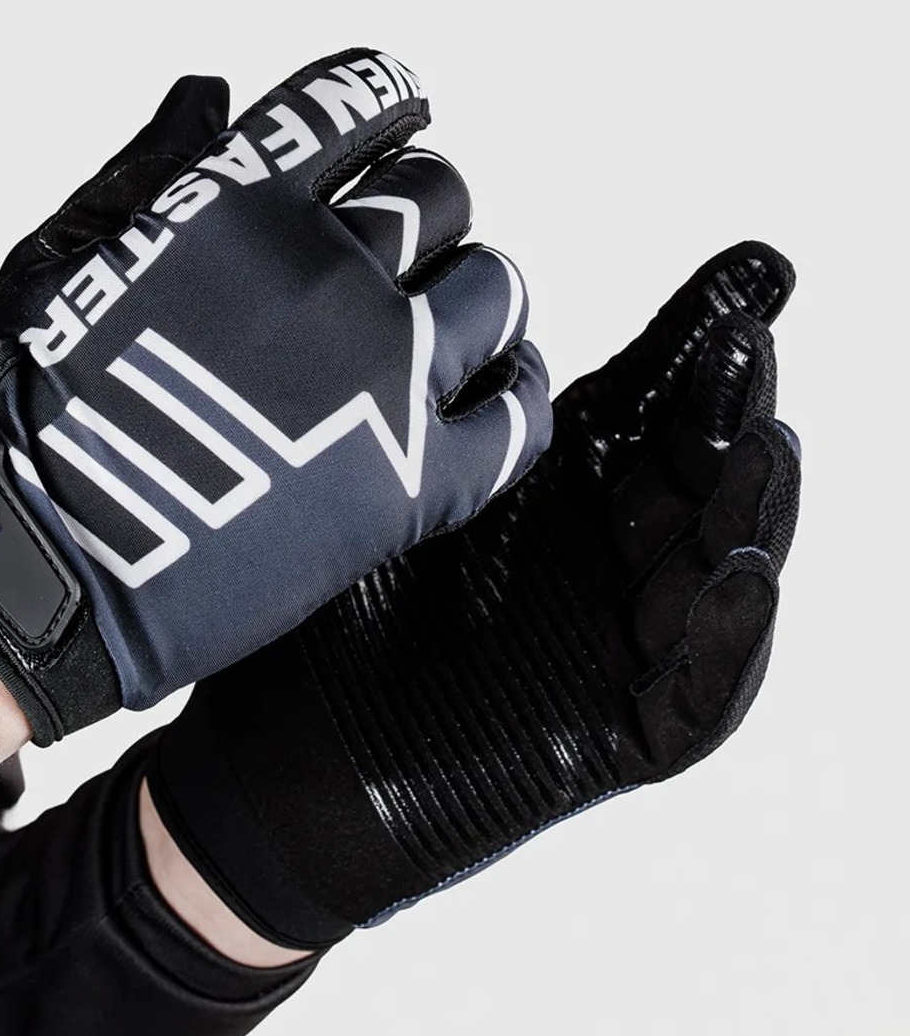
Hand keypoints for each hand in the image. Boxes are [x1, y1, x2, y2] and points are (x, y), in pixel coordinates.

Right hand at [0, 49, 550, 743]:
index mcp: (243, 201)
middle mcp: (327, 268)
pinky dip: (522, 393)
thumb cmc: (32, 412)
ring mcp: (379, 373)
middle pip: (440, 195)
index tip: (403, 119)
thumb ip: (154, 164)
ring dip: (477, 297)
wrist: (40, 557)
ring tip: (450, 326)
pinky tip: (504, 387)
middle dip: (427, 214)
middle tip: (404, 255)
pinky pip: (519, 417)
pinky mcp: (410, 480)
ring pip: (495, 291)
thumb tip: (214, 91)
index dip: (389, 103)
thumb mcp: (67, 251)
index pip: (356, 103)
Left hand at [150, 242, 801, 947]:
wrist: (268, 767)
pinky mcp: (612, 741)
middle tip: (747, 335)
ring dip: (751, 507)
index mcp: (554, 488)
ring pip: (713, 571)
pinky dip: (730, 639)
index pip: (647, 401)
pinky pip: (696, 696)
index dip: (700, 338)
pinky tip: (743, 573)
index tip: (752, 268)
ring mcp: (611, 647)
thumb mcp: (382, 498)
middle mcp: (597, 557)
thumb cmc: (312, 619)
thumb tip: (446, 290)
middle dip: (727, 405)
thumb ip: (440, 412)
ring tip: (767, 440)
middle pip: (692, 474)